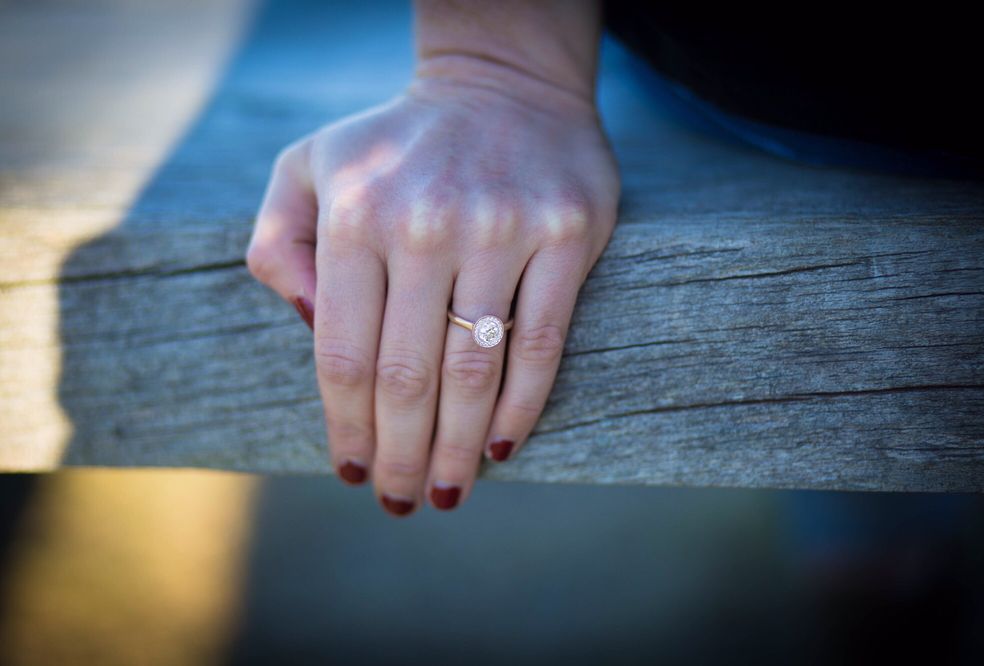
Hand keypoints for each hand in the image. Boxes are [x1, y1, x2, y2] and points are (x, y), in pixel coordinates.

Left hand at [246, 1, 617, 515]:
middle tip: (401, 503)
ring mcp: (502, 227)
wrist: (503, 84)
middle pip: (408, 376)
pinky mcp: (566, 233)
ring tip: (446, 493)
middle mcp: (425, 224)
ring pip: (475, 369)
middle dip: (400, 455)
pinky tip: (502, 446)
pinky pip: (543, 340)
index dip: (347, 426)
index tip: (352, 472)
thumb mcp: (306, 170)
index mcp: (355, 216)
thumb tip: (306, 329)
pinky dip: (522, 405)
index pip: (344, 353)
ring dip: (457, 448)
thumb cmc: (395, 146)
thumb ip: (278, 247)